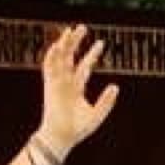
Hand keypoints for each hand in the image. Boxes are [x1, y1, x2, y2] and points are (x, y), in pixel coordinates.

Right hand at [36, 24, 118, 155]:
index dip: (92, 54)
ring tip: (70, 30)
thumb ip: (107, 101)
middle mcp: (66, 81)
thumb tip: (115, 86)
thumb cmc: (79, 129)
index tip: (101, 43)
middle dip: (76, 42)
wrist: (62, 136)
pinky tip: (58, 45)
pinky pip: (49, 67)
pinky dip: (52, 56)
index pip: (85, 66)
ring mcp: (57, 82)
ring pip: (60, 57)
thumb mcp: (97, 114)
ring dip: (64, 44)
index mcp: (77, 87)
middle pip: (71, 56)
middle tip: (83, 27)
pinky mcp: (49, 85)